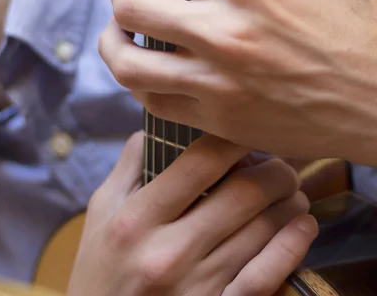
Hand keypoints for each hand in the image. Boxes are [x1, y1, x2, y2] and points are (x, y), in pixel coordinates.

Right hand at [67, 132, 316, 295]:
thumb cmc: (99, 269)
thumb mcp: (100, 212)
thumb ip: (131, 163)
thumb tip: (163, 123)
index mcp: (137, 220)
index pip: (201, 162)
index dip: (235, 139)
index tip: (248, 130)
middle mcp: (168, 253)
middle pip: (243, 193)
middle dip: (274, 170)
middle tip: (280, 162)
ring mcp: (196, 288)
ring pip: (262, 230)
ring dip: (287, 202)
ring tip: (291, 189)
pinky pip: (266, 276)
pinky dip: (292, 245)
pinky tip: (302, 225)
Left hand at [100, 0, 376, 164]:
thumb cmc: (353, 19)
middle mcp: (224, 34)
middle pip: (128, 1)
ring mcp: (217, 83)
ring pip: (125, 60)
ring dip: (114, 36)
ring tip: (128, 27)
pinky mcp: (218, 119)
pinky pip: (150, 101)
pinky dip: (140, 78)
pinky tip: (152, 63)